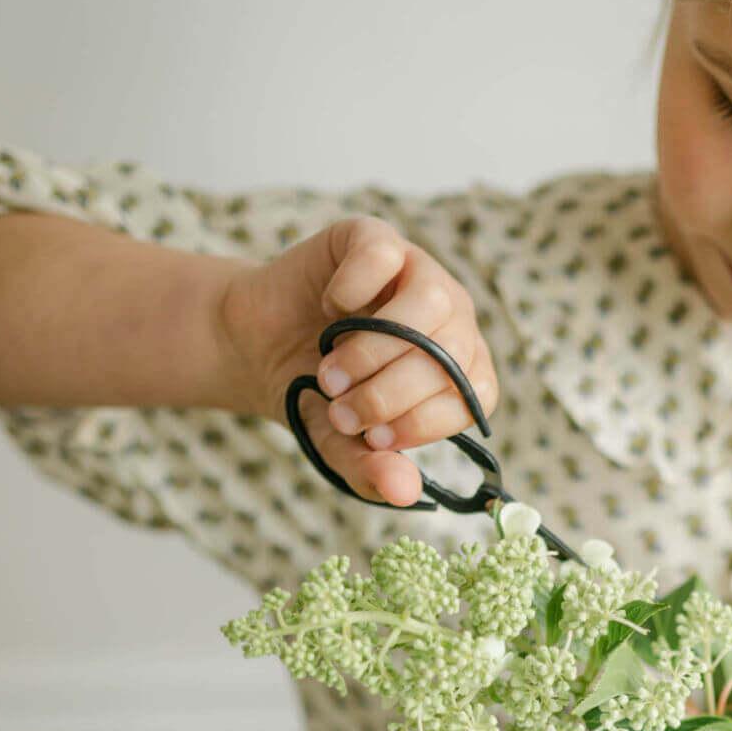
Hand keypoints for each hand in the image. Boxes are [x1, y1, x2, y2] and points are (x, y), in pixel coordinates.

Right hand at [220, 215, 498, 506]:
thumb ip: (372, 467)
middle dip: (390, 392)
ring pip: (432, 303)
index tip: (377, 437)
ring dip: (374, 349)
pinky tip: (328, 311)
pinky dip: (351, 292)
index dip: (428, 420)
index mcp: (458, 365)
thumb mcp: (340, 441)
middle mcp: (451, 316)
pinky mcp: (375, 238)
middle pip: (453, 350)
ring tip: (331, 373)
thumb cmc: (314, 394)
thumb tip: (404, 492)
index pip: (476, 392)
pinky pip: (384, 258)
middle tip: (341, 409)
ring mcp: (418, 271)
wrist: (254, 345)